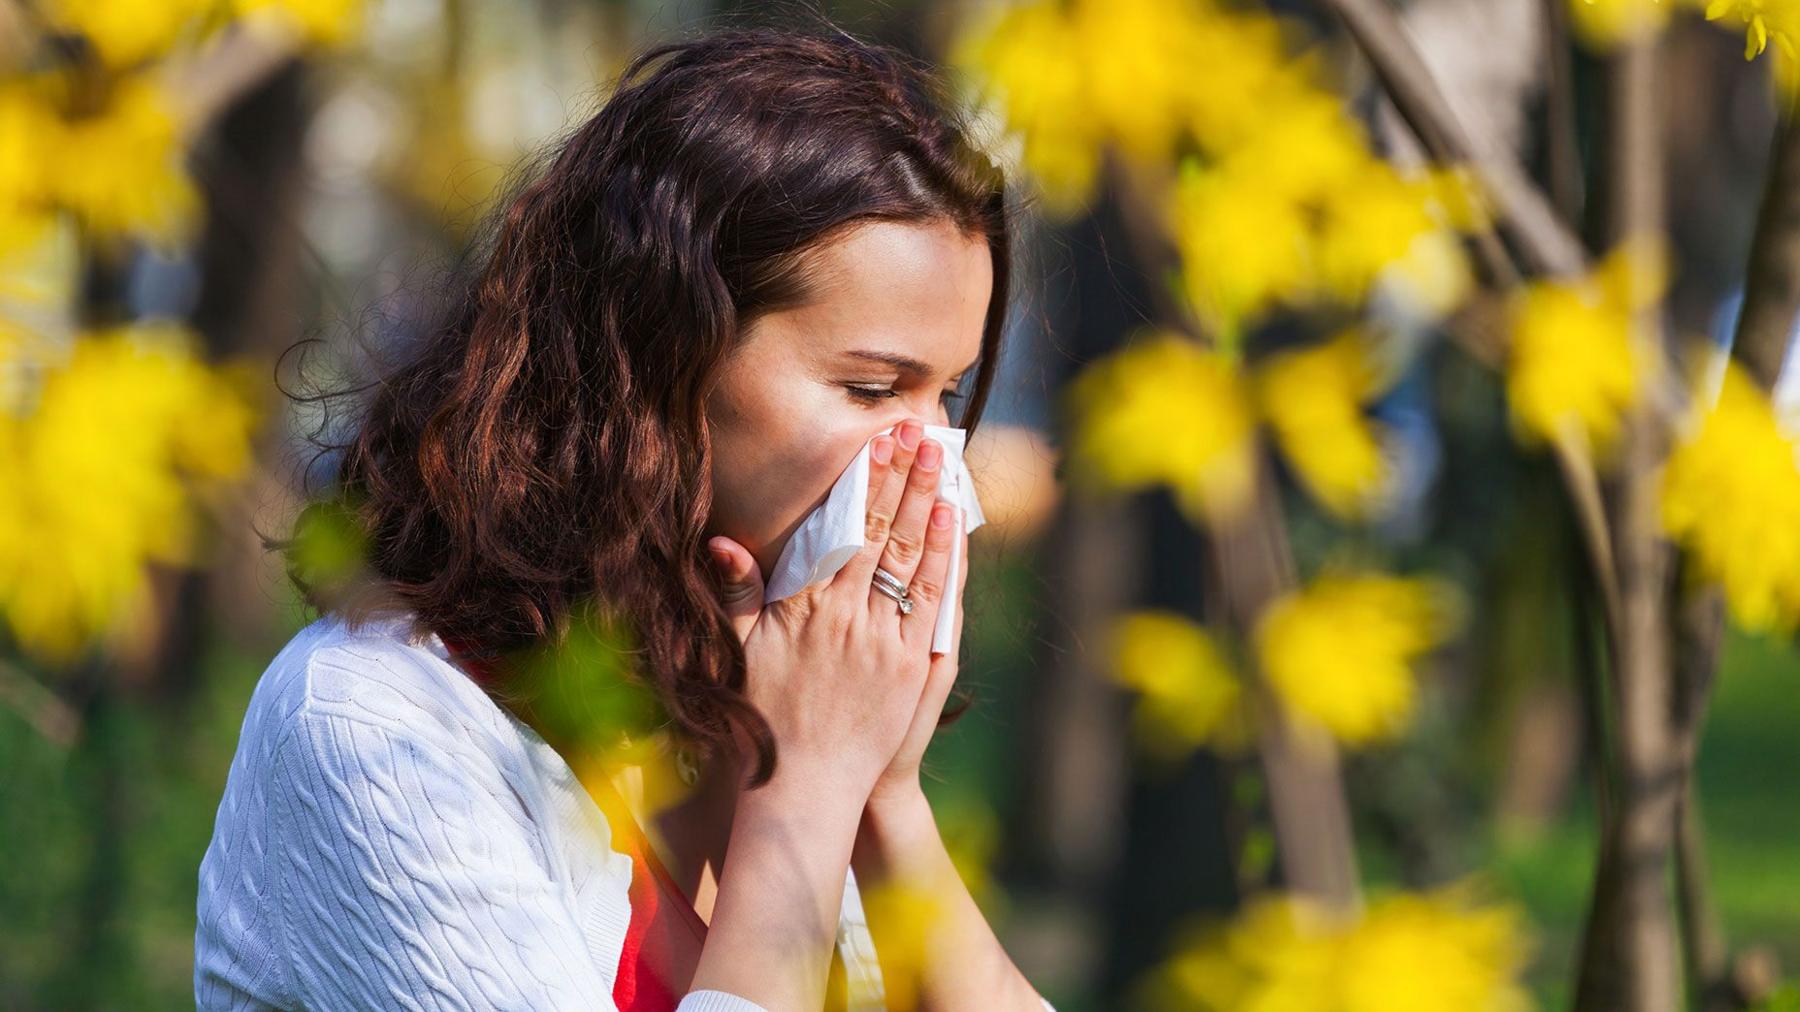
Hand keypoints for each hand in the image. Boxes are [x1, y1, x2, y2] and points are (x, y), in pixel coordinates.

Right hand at [705, 419, 960, 804]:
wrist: (805, 789)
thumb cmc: (766, 720)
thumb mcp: (739, 654)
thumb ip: (737, 595)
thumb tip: (724, 543)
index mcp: (804, 609)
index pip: (841, 530)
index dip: (863, 482)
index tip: (877, 443)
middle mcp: (847, 618)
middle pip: (881, 532)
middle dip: (902, 477)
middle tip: (918, 433)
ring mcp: (885, 642)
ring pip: (911, 558)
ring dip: (928, 505)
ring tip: (940, 462)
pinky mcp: (912, 668)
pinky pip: (933, 602)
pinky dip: (943, 559)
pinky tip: (951, 524)